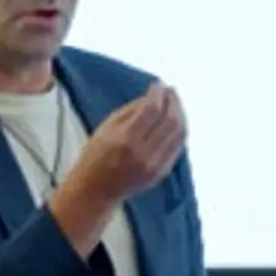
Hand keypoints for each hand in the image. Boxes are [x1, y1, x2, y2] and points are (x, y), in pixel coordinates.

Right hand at [64, 83, 185, 205]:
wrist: (96, 190)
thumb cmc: (96, 156)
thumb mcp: (106, 127)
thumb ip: (132, 110)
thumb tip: (155, 95)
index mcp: (126, 140)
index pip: (152, 109)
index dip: (159, 93)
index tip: (158, 85)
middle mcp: (143, 153)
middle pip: (170, 120)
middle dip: (173, 101)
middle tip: (170, 91)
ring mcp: (155, 165)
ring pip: (179, 133)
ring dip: (180, 113)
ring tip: (175, 102)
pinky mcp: (161, 172)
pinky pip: (178, 146)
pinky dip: (180, 129)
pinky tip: (175, 120)